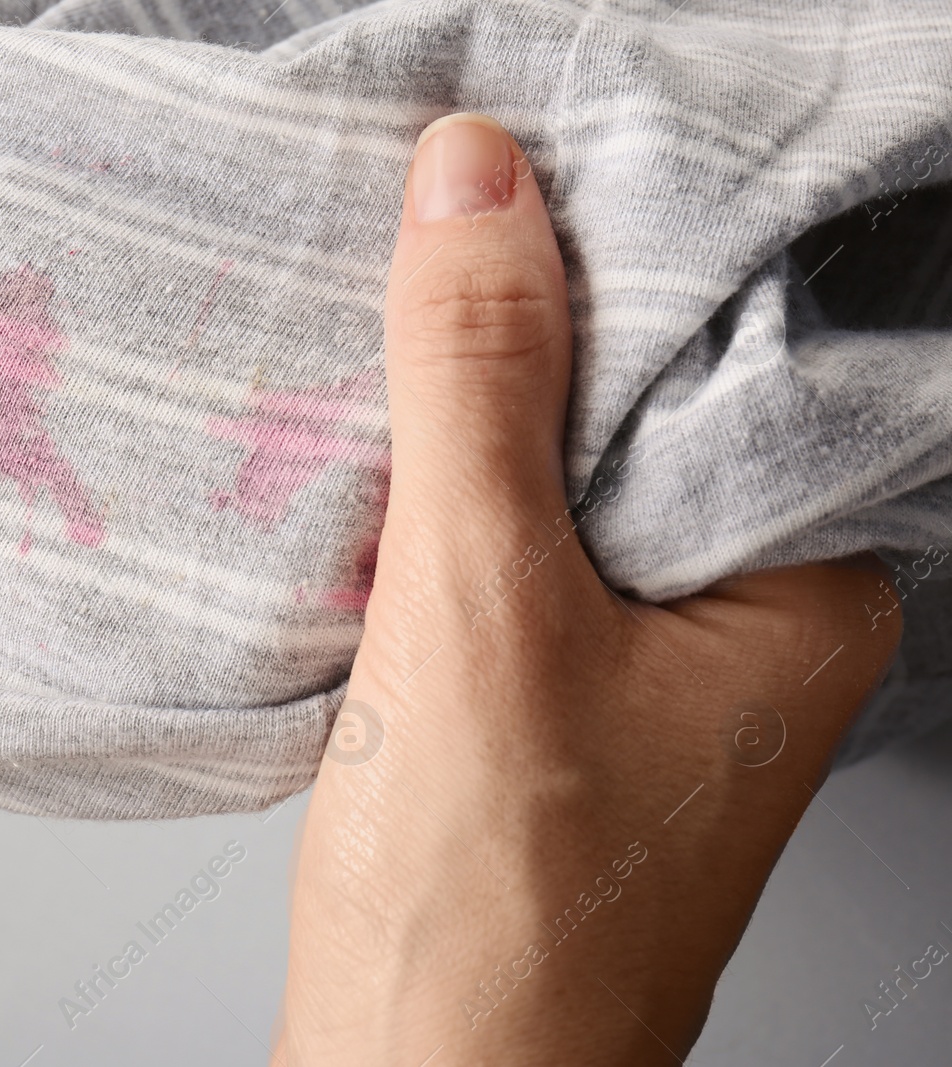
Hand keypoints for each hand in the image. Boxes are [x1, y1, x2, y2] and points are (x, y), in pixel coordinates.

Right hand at [277, 113, 901, 1064]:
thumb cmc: (491, 916)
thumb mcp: (480, 608)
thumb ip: (479, 389)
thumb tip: (477, 190)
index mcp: (801, 589)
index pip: (725, 355)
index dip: (603, 261)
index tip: (488, 201)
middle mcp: (741, 623)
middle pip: (627, 414)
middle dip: (510, 350)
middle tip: (400, 280)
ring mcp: (644, 668)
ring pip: (549, 486)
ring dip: (455, 438)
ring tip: (365, 388)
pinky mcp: (553, 703)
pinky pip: (499, 561)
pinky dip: (428, 522)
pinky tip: (365, 509)